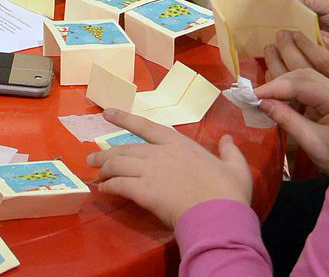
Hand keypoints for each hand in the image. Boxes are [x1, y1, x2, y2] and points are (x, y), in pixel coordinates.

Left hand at [88, 108, 251, 227]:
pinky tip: (104, 190)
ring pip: (117, 164)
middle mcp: (160, 153)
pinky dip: (108, 186)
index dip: (124, 118)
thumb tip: (228, 138)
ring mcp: (150, 171)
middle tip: (92, 159)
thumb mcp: (236, 168)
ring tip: (95, 175)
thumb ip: (230, 151)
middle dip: (105, 154)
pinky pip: (118, 184)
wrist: (220, 215)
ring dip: (103, 169)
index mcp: (179, 144)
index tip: (107, 113)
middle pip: (124, 149)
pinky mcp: (143, 190)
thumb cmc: (229, 192)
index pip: (145, 126)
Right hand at [254, 68, 328, 173]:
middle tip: (256, 96)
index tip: (251, 95)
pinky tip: (280, 102)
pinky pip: (307, 88)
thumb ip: (286, 119)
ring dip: (283, 86)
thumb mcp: (311, 141)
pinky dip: (290, 92)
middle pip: (303, 76)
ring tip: (265, 99)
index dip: (273, 88)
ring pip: (304, 79)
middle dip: (277, 83)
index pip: (300, 85)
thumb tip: (261, 102)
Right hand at [262, 0, 328, 63]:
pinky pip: (282, 45)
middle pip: (269, 9)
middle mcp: (291, 12)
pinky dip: (278, 44)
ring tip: (264, 27)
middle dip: (262, 9)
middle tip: (257, 10)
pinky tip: (275, 42)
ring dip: (268, 27)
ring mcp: (292, 28)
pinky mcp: (296, 45)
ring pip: (272, 27)